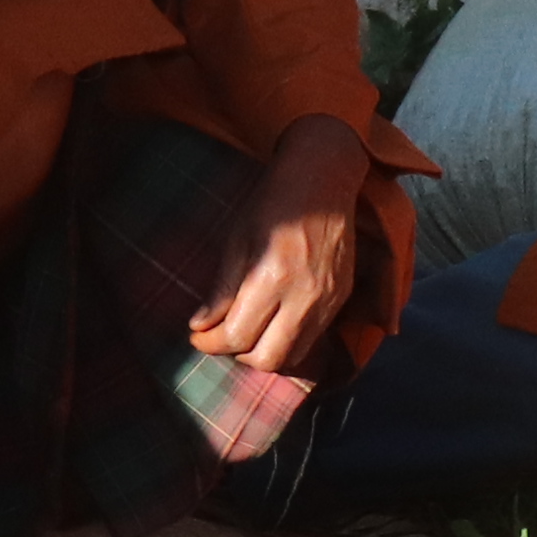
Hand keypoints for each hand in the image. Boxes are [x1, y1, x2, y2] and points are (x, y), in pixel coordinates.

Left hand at [183, 117, 374, 365]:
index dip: (209, 343)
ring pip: (293, 357)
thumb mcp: (237, 239)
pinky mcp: (340, 299)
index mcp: (273, 276)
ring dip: (264, 352)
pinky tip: (272, 321)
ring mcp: (327, 300)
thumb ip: (222, 288)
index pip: (237, 336)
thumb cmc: (273, 202)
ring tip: (247, 330)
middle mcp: (305, 295)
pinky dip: (287, 341)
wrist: (324, 178)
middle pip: (267, 359)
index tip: (197, 335)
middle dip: (237, 354)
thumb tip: (200, 326)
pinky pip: (312, 339)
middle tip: (221, 335)